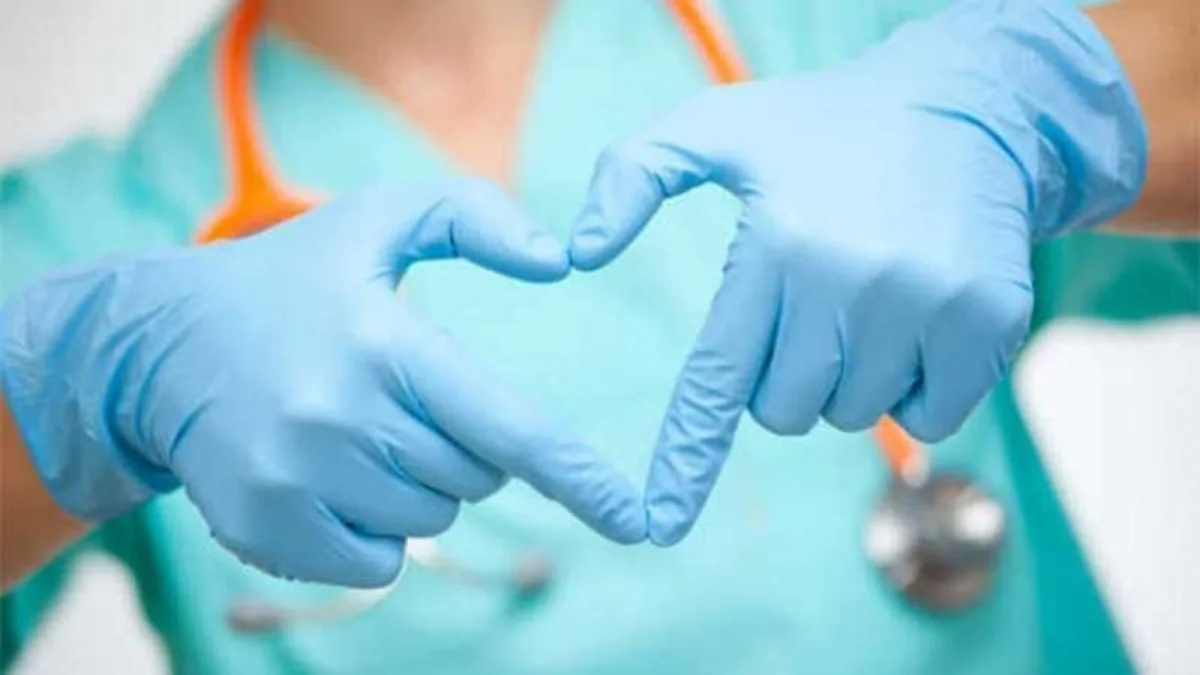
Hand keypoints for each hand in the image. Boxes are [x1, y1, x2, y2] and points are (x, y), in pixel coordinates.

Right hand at [1, 179, 645, 586]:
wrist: (161, 347)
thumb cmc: (293, 277)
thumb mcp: (378, 217)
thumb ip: (474, 216)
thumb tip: (559, 264)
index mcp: (380, 342)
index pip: (504, 426)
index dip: (576, 475)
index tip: (632, 518)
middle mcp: (337, 418)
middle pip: (475, 478)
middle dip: (464, 444)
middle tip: (402, 396)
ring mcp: (296, 482)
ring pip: (431, 518)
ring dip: (419, 481)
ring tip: (358, 426)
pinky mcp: (268, 530)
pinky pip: (380, 562)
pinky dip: (376, 528)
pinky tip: (332, 472)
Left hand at [568, 0, 1144, 544]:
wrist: (964, 104)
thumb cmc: (822, 127)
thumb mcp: (716, 124)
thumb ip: (632, 176)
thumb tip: (577, 254)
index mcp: (778, 243)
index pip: (719, 378)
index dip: (688, 457)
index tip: (663, 523)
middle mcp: (852, 279)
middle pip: (786, 411)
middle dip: (782, 376)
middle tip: (807, 302)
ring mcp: (929, 304)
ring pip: (852, 414)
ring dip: (847, 377)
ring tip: (865, 296)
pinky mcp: (989, 321)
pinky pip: (928, 417)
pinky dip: (913, 388)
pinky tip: (915, 319)